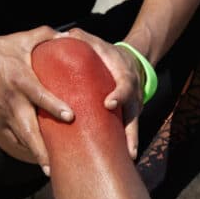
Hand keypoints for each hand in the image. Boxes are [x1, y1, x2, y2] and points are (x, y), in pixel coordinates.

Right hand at [0, 26, 74, 174]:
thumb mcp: (20, 39)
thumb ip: (45, 36)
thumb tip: (69, 36)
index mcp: (20, 80)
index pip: (39, 95)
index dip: (54, 106)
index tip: (70, 116)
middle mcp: (12, 101)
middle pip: (28, 130)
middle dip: (41, 150)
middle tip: (55, 166)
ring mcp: (3, 113)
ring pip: (21, 139)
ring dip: (35, 155)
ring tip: (51, 171)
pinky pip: (13, 137)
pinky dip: (26, 148)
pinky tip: (39, 159)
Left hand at [57, 28, 144, 158]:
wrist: (131, 62)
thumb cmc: (107, 54)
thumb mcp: (98, 43)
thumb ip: (82, 39)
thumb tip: (64, 36)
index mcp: (125, 75)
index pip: (125, 85)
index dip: (119, 95)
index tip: (108, 104)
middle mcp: (134, 94)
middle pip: (134, 115)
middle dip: (130, 132)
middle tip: (126, 149)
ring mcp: (134, 107)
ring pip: (133, 127)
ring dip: (130, 145)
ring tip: (125, 161)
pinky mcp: (129, 117)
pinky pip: (127, 132)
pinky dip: (124, 146)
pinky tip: (118, 162)